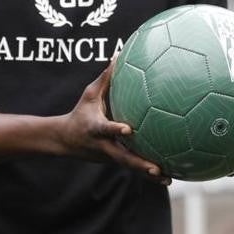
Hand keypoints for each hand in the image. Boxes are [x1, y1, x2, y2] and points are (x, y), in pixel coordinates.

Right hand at [58, 60, 169, 183]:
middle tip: (156, 168)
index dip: (116, 130)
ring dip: (147, 173)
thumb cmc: (80, 113)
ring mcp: (109, 157)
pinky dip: (148, 174)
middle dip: (139, 163)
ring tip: (168, 179)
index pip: (106, 129)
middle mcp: (103, 146)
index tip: (128, 130)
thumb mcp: (89, 94)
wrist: (65, 141)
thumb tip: (118, 54)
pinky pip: (133, 168)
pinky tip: (169, 178)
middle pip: (122, 157)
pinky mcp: (115, 162)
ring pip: (130, 167)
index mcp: (96, 129)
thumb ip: (105, 77)